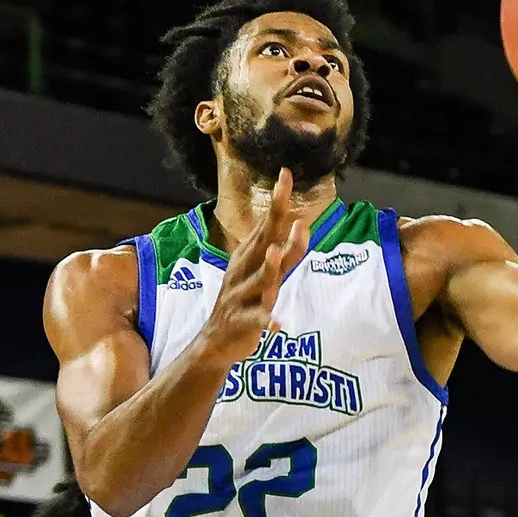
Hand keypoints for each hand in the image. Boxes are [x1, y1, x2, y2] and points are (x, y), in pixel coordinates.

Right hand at [199, 168, 305, 363]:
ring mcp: (241, 296)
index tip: (286, 174)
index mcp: (249, 257)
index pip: (267, 224)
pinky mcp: (242, 321)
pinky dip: (266, 322)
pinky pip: (256, 321)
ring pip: (258, 280)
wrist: (215, 342)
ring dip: (268, 267)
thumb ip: (288, 253)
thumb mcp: (267, 275)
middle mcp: (243, 271)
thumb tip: (303, 224)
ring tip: (276, 253)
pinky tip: (276, 325)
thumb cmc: (245, 302)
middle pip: (262, 243)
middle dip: (274, 220)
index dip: (277, 201)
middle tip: (283, 194)